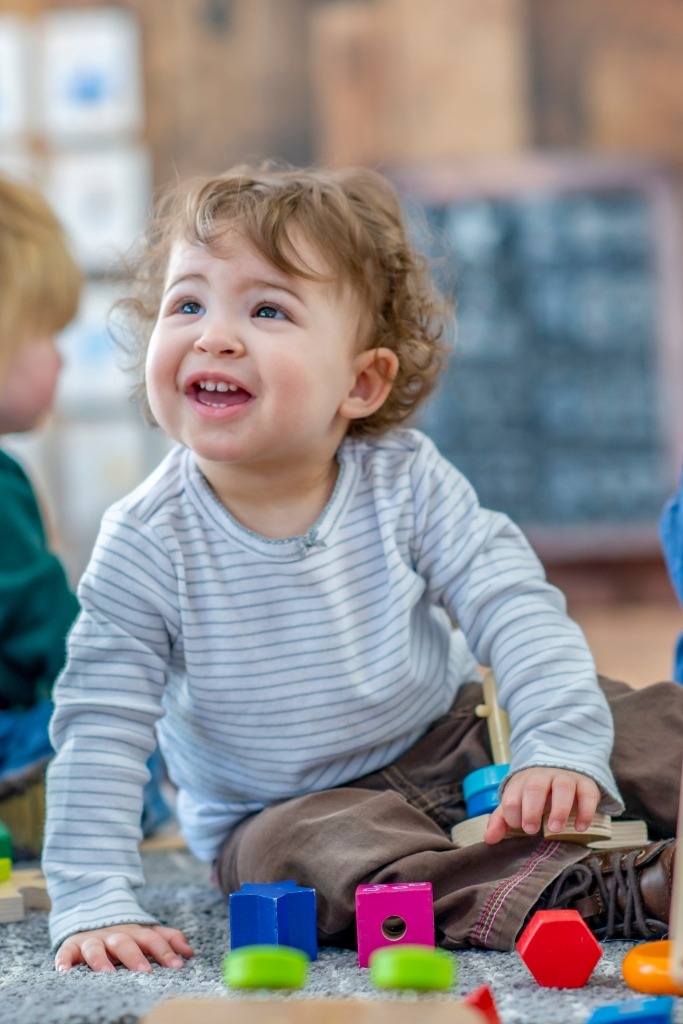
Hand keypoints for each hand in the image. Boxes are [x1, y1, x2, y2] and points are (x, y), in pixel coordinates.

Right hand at [54, 922, 194, 972]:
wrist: (91, 915)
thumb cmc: (124, 934)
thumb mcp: (146, 933)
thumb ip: (168, 939)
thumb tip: (191, 952)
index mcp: (135, 932)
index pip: (152, 938)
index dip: (165, 951)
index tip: (178, 966)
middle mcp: (114, 935)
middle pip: (125, 942)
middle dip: (135, 956)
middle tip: (145, 971)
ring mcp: (92, 939)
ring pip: (95, 947)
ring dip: (101, 959)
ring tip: (107, 974)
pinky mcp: (71, 946)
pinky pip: (65, 952)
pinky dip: (64, 960)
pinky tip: (65, 971)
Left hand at [483, 767, 599, 844]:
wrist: (561, 771)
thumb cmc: (534, 795)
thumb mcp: (517, 804)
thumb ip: (501, 821)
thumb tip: (488, 839)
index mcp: (522, 782)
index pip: (512, 796)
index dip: (512, 814)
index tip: (520, 827)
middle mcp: (542, 777)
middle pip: (535, 787)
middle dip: (531, 809)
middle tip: (532, 830)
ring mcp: (565, 778)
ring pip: (562, 787)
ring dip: (559, 808)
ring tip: (555, 829)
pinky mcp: (585, 784)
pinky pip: (587, 793)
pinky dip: (585, 810)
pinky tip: (580, 827)